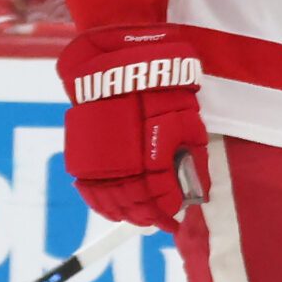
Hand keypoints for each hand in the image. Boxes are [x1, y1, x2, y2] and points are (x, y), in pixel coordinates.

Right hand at [56, 26, 207, 230]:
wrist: (119, 60)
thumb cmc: (160, 86)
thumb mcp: (187, 120)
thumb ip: (192, 156)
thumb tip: (198, 188)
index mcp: (152, 159)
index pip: (160, 201)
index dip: (168, 213)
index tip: (174, 220)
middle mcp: (123, 165)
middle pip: (135, 206)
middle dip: (148, 216)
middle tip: (157, 221)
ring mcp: (99, 161)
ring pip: (109, 202)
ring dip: (124, 213)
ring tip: (136, 217)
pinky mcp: (83, 153)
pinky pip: (88, 189)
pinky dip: (99, 202)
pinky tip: (109, 206)